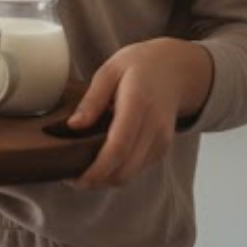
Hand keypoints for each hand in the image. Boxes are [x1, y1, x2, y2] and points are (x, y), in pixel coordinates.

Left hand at [68, 38, 213, 188]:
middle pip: (125, 169)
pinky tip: (101, 163)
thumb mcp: (109, 70)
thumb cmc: (138, 66)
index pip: (117, 147)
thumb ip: (92, 99)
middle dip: (97, 181)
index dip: (96, 170)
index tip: (74, 179)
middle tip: (70, 178)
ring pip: (132, 174)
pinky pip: (138, 168)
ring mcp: (162, 140)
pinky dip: (119, 172)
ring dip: (106, 180)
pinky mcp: (163, 148)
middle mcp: (154, 127)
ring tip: (81, 172)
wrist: (176, 70)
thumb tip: (73, 126)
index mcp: (137, 104)